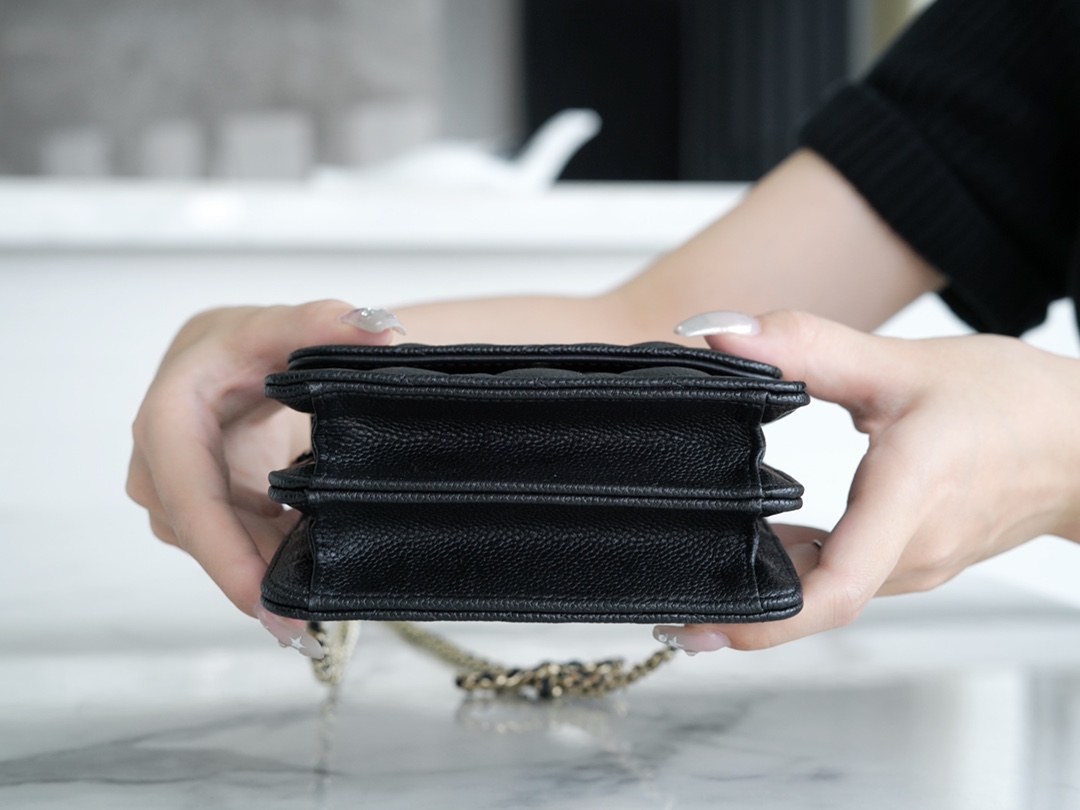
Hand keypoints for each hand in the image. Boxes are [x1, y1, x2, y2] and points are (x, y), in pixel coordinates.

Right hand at [126, 301, 401, 622]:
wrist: (248, 355)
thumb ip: (330, 322)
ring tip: (313, 602)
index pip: (183, 481)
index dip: (218, 542)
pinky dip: (266, 559)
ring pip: (213, 544)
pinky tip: (305, 576)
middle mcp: (159, 452)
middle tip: (301, 623)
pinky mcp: (202, 505)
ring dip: (260, 569)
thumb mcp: (291, 325)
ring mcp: (176, 484)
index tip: (257, 594)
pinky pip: (230, 543)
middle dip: (245, 571)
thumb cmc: (260, 338)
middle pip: (194, 526)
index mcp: (172, 406)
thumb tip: (379, 332)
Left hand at [655, 310, 1079, 651]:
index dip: (765, 621)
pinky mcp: (910, 559)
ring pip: (824, 592)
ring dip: (763, 589)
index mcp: (910, 503)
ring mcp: (912, 563)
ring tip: (692, 575)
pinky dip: (794, 572)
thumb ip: (806, 346)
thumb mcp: (902, 362)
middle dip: (737, 607)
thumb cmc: (1014, 405)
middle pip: (812, 602)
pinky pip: (841, 577)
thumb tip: (720, 333)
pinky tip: (754, 551)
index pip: (836, 589)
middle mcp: (910, 552)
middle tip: (662, 599)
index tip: (702, 626)